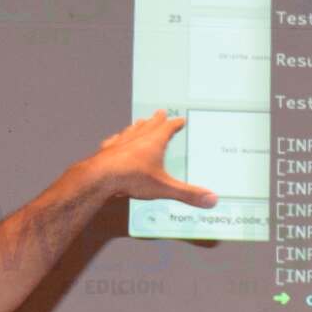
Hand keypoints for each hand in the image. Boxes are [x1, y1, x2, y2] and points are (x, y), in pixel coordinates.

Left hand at [87, 110, 217, 207]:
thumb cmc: (132, 178)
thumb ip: (188, 194)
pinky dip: (118, 138)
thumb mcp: (164, 188)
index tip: (180, 119)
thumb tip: (211, 199)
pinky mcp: (107, 150)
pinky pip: (114, 140)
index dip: (175, 123)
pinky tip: (116, 139)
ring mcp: (121, 142)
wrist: (101, 177)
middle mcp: (138, 138)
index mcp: (154, 142)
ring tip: (139, 122)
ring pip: (132, 130)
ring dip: (138, 125)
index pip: (168, 128)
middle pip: (150, 124)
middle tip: (160, 112)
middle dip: (157, 119)